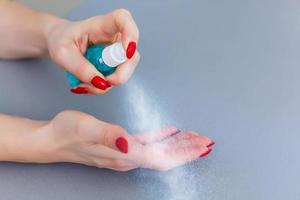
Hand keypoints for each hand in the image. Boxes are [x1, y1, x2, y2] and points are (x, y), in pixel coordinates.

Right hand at [40, 110, 213, 170]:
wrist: (52, 140)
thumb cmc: (67, 133)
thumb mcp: (85, 129)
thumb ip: (108, 136)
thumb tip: (127, 143)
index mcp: (124, 153)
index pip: (162, 157)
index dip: (184, 153)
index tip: (202, 146)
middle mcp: (128, 157)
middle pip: (165, 156)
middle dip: (188, 150)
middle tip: (206, 142)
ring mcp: (125, 152)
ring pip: (160, 151)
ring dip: (178, 145)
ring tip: (195, 138)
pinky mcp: (121, 145)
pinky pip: (148, 143)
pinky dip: (163, 138)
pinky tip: (170, 131)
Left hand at [46, 9, 139, 94]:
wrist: (59, 43)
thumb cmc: (61, 40)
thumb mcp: (63, 53)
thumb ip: (80, 67)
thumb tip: (100, 82)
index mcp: (102, 25)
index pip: (123, 20)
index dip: (131, 35)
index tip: (126, 53)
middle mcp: (114, 37)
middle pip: (131, 55)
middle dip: (121, 74)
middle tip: (104, 82)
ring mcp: (116, 52)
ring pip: (125, 71)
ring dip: (106, 84)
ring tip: (84, 84)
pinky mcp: (114, 65)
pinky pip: (115, 80)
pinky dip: (101, 87)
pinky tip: (87, 84)